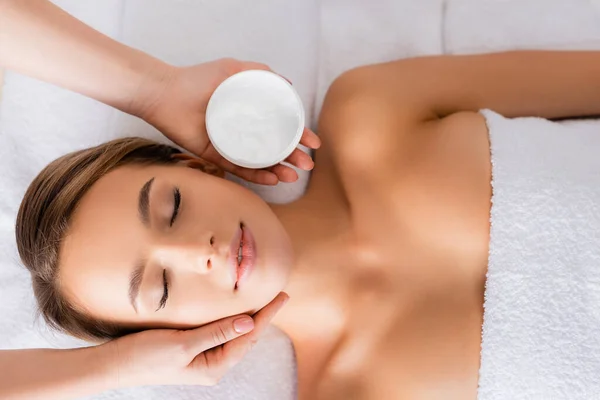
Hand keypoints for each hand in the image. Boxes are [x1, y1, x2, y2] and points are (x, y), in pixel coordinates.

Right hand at [104, 292, 288, 387]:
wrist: (112, 365)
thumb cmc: (144, 357)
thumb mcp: (182, 344)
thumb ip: (216, 332)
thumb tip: (249, 321)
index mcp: (214, 367)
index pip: (249, 337)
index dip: (267, 315)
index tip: (282, 296)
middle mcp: (212, 364)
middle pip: (245, 336)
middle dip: (262, 316)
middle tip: (279, 294)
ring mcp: (202, 357)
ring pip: (233, 333)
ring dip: (247, 316)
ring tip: (264, 300)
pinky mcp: (191, 348)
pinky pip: (218, 332)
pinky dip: (229, 318)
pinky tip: (234, 309)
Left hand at [137, 58, 320, 184]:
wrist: (165, 93)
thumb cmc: (198, 79)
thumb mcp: (232, 69)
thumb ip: (259, 73)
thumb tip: (288, 84)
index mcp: (249, 113)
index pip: (279, 127)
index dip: (298, 135)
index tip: (314, 143)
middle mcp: (242, 131)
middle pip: (273, 148)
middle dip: (293, 158)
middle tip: (307, 164)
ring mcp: (229, 145)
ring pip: (259, 163)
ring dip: (278, 170)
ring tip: (292, 176)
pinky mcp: (214, 158)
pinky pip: (238, 170)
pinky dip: (256, 176)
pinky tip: (272, 179)